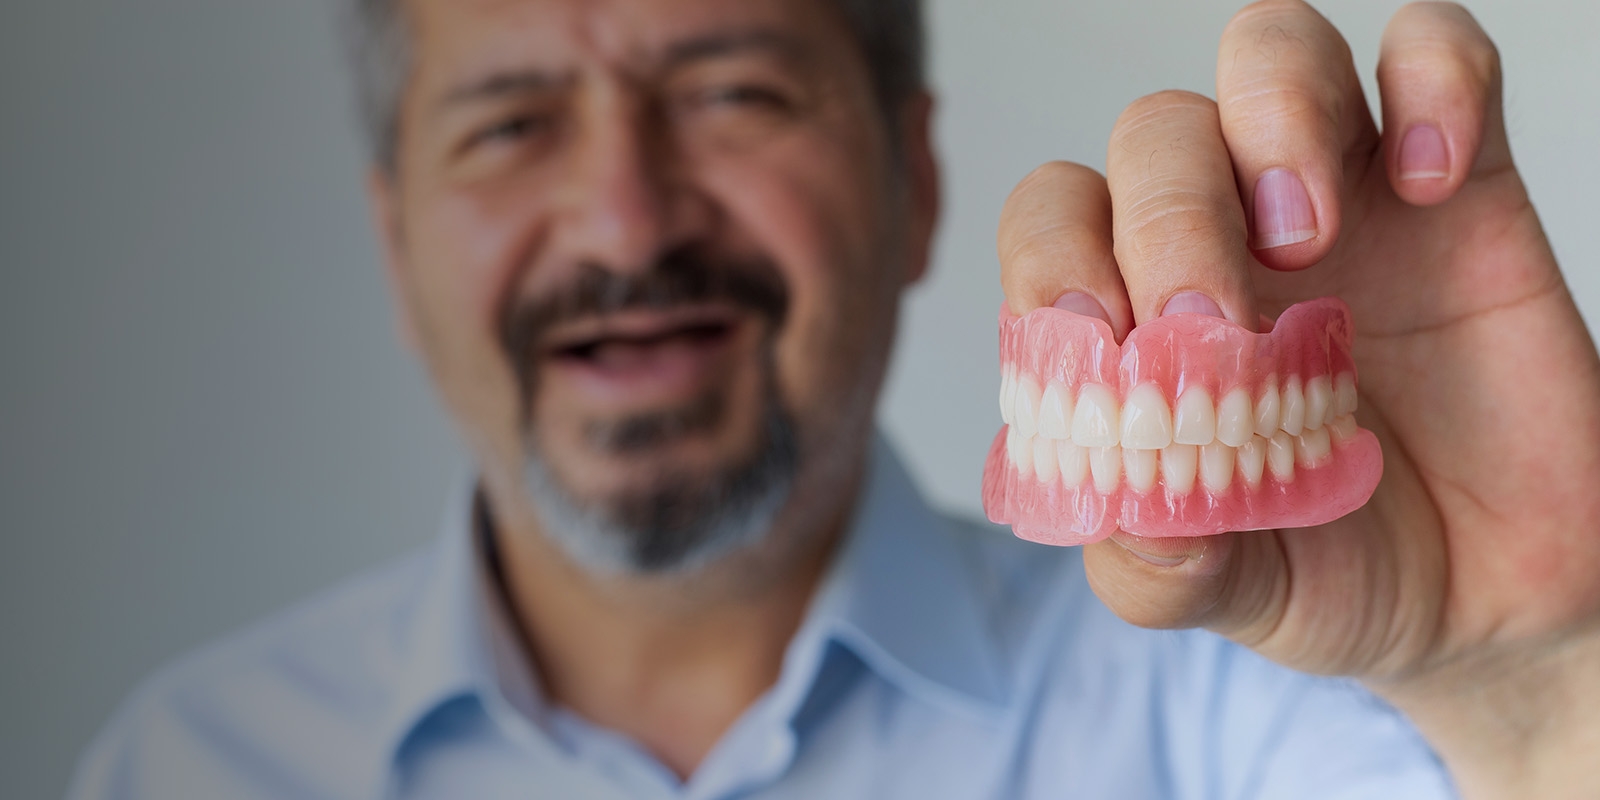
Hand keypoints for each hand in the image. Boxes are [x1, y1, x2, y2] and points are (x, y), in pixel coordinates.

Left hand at [995, 2, 1599, 795]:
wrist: (1498, 597)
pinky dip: (1430, 78)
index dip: (1057, 255)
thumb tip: (1124, 515)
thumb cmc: (1340, 570)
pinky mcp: (1460, 178)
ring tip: (1310, 232)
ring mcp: (1340, 195)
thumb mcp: (1238, 593)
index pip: (1055, 220)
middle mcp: (1224, 239)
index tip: (1105, 336)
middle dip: (1169, 214)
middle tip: (1217, 321)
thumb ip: (1163, 565)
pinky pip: (1431, 51)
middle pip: (1156, 135)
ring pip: (1269, 53)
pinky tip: (1434, 181)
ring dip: (1272, 115)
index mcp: (1142, 317)